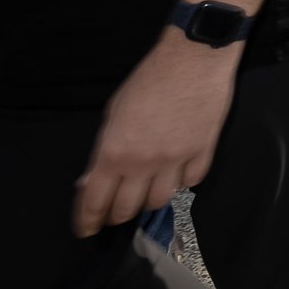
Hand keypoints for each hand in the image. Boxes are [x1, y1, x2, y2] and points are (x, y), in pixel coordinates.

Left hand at [72, 37, 236, 235]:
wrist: (192, 58)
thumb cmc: (148, 78)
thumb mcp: (114, 112)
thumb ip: (104, 150)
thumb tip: (93, 179)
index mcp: (115, 151)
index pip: (95, 200)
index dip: (87, 220)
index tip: (86, 229)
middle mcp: (144, 163)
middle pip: (127, 208)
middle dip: (115, 215)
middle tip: (113, 214)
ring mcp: (176, 161)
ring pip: (159, 202)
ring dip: (147, 201)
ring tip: (143, 193)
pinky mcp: (202, 154)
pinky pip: (190, 183)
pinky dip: (180, 183)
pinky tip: (175, 175)